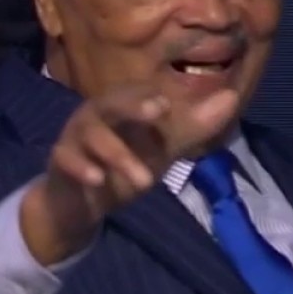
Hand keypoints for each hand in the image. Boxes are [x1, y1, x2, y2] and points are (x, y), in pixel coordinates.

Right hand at [19, 83, 238, 264]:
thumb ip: (195, 126)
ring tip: (145, 182)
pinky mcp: (61, 162)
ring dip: (118, 156)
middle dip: (135, 105)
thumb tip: (231, 97)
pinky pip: (67, 159)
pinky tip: (97, 180)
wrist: (81, 201)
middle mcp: (97, 115)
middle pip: (112, 103)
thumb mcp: (164, 147)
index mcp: (122, 106)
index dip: (151, 95)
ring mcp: (76, 137)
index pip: (137, 92)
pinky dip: (81, 168)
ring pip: (93, 135)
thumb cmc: (124, 162)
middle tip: (162, 111)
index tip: (171, 103)